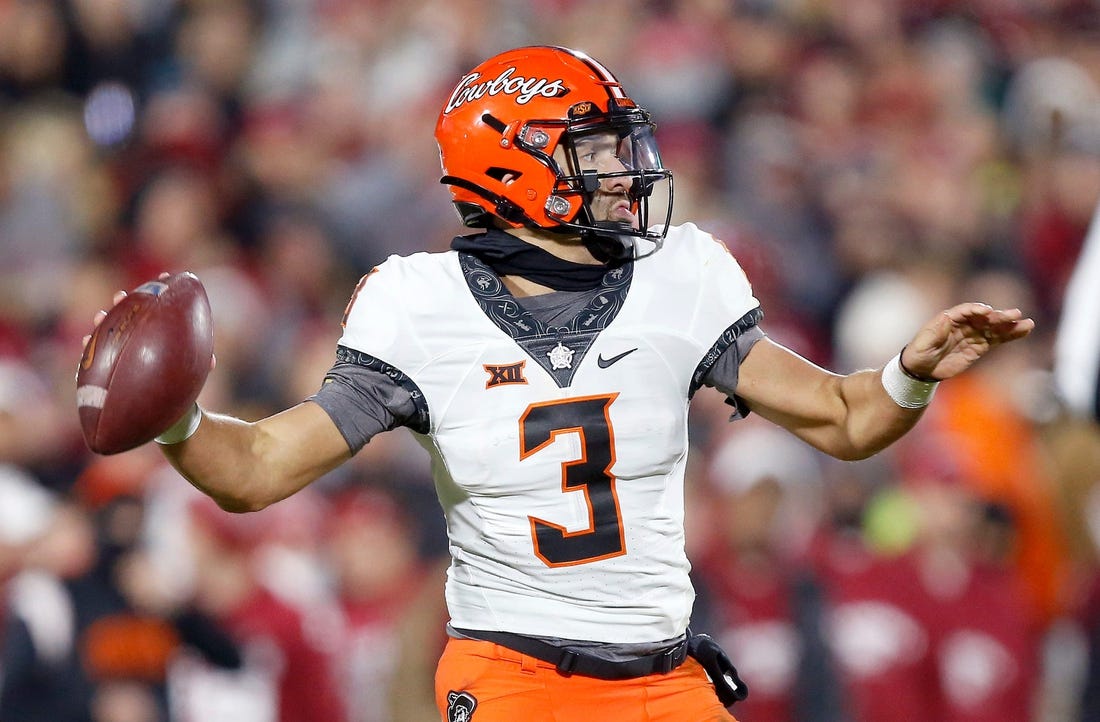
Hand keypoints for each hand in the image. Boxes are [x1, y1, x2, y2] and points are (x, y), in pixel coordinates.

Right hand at [81, 275, 216, 371]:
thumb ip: (198, 363)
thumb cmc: (178, 384)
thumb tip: (210, 361)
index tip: (164, 276)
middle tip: (120, 297)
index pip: (159, 307)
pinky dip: (90, 345)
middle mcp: (140, 337)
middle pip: (131, 314)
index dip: (161, 290)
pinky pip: (96, 352)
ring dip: (104, 320)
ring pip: (111, 329)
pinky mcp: (110, 363)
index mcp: (159, 333)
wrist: (163, 408)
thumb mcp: (190, 372)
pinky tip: (85, 340)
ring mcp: (123, 347)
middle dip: (125, 302)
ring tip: (99, 316)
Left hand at [900, 302, 1034, 380]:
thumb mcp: (923, 343)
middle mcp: (964, 323)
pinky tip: (1023, 331)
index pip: (966, 311)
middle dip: (999, 316)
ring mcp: (973, 334)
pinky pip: (996, 339)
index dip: (977, 310)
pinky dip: (1009, 336)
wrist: (921, 369)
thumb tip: (946, 317)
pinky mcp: (979, 346)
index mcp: (948, 318)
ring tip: (1027, 323)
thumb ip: (935, 331)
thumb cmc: (918, 353)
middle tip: (1015, 314)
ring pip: (994, 328)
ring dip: (1010, 326)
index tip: (988, 312)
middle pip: (984, 317)